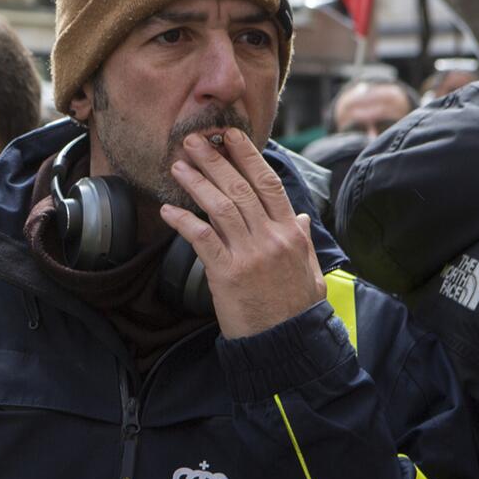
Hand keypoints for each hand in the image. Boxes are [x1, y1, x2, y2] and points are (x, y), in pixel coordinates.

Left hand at [160, 128, 325, 338]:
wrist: (288, 342)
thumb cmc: (296, 307)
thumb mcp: (310, 268)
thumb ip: (303, 239)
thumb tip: (301, 217)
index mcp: (291, 232)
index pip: (268, 183)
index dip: (248, 156)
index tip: (230, 136)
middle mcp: (271, 237)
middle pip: (241, 188)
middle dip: (215, 160)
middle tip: (193, 140)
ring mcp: (249, 255)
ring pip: (221, 207)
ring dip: (197, 183)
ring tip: (178, 165)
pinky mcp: (227, 274)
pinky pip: (202, 239)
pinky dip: (184, 221)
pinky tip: (168, 209)